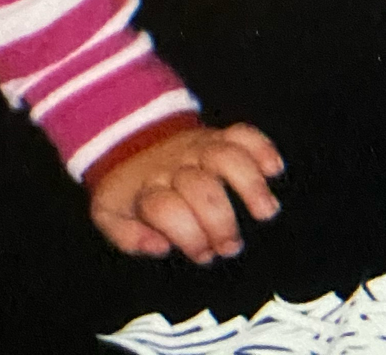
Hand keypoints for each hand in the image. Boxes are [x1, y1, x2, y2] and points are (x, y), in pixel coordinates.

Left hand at [88, 123, 283, 263]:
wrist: (130, 142)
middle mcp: (175, 166)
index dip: (187, 235)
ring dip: (249, 184)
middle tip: (229, 245)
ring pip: (226, 156)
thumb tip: (159, 246)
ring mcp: (197, 148)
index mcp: (147, 188)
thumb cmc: (129, 192)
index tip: (202, 253)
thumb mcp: (112, 216)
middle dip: (220, 222)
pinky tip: (273, 169)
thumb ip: (128, 236)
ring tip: (265, 211)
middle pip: (201, 189)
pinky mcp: (217, 136)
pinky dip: (261, 147)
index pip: (166, 208)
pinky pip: (242, 133)